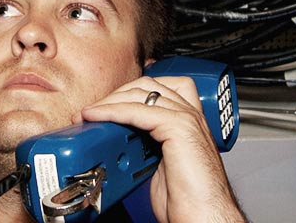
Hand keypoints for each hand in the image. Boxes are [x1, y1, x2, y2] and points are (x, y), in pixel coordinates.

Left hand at [75, 76, 244, 222]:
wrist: (206, 217)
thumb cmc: (190, 201)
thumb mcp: (161, 168)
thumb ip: (146, 149)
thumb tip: (119, 145)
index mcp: (188, 122)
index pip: (157, 89)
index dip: (127, 93)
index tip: (102, 107)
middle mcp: (191, 116)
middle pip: (148, 85)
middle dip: (116, 94)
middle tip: (92, 111)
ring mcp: (188, 120)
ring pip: (142, 94)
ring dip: (110, 101)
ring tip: (89, 114)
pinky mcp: (180, 129)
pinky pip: (139, 111)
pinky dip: (113, 111)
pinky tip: (97, 117)